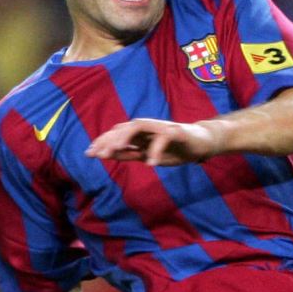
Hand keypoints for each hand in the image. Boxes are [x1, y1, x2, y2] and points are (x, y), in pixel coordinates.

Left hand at [86, 118, 220, 165]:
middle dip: (109, 140)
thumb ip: (131, 154)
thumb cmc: (176, 148)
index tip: (88, 153)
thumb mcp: (149, 154)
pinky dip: (156, 151)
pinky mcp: (176, 132)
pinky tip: (151, 164)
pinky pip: (163, 140)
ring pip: (138, 127)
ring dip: (125, 138)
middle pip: (123, 128)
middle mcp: (147, 127)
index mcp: (140, 133)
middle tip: (98, 154)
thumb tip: (108, 155)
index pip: (116, 134)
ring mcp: (161, 128)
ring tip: (115, 151)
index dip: (102, 142)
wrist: (203, 142)